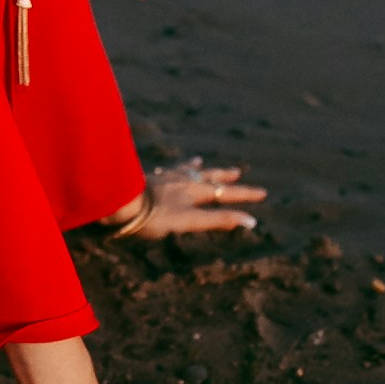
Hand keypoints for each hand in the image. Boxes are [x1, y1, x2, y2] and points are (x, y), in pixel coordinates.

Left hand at [138, 155, 265, 239]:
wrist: (121, 203)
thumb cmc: (155, 216)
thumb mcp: (190, 222)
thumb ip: (218, 220)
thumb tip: (249, 221)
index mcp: (195, 191)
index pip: (225, 193)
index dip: (245, 195)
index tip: (263, 193)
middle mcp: (182, 181)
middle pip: (207, 176)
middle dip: (223, 176)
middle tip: (237, 171)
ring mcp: (164, 179)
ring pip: (184, 170)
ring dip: (196, 167)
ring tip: (200, 161)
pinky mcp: (147, 180)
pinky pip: (162, 172)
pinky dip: (168, 170)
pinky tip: (163, 169)